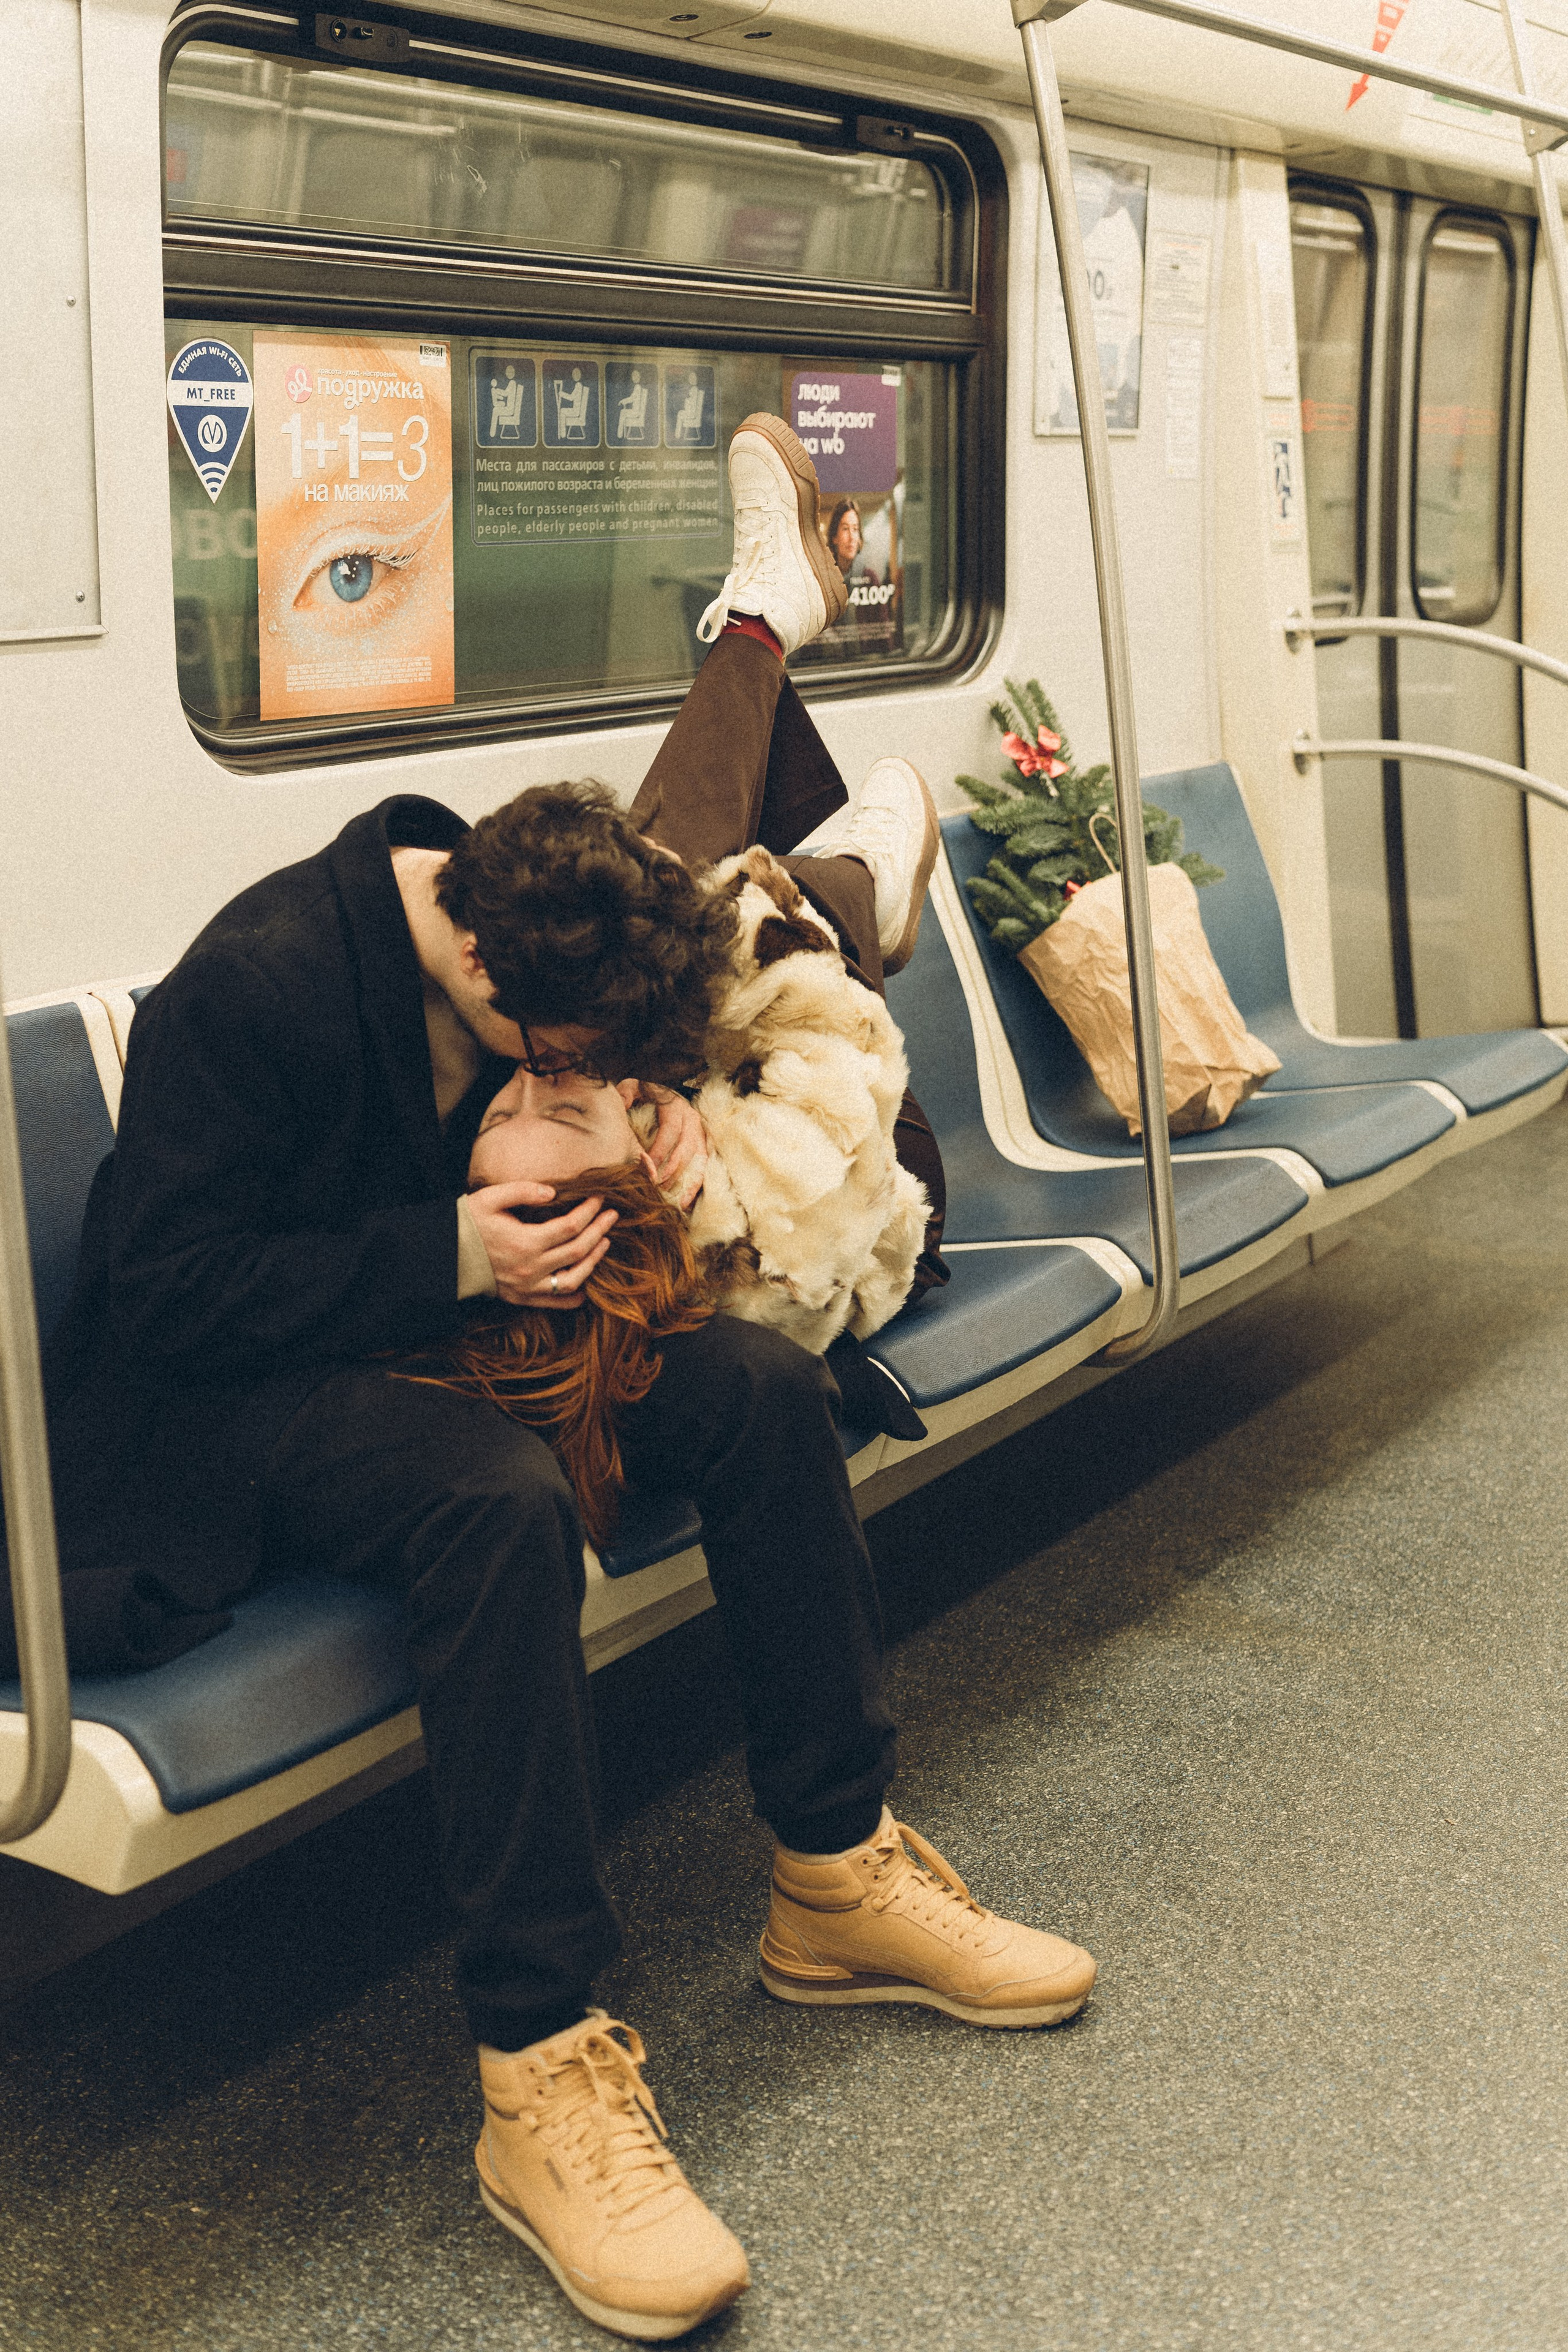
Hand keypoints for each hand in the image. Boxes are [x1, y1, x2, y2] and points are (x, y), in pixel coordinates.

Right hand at [465, 1181, 618, 1307]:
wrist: (446, 1255)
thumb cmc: (469, 1222)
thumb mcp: (491, 1198)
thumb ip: (523, 1191)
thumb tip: (552, 1192)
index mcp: (526, 1242)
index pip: (570, 1226)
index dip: (589, 1211)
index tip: (600, 1198)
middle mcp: (531, 1268)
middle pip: (578, 1250)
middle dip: (599, 1231)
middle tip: (612, 1216)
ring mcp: (528, 1286)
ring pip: (573, 1279)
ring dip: (594, 1261)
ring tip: (604, 1243)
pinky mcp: (523, 1298)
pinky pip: (556, 1302)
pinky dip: (575, 1296)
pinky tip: (587, 1285)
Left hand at [636, 1084, 707, 1208]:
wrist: (665, 1086)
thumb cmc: (646, 1091)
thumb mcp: (634, 1086)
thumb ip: (625, 1094)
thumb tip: (619, 1108)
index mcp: (676, 1106)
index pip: (670, 1131)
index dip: (660, 1151)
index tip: (647, 1168)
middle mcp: (692, 1119)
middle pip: (687, 1148)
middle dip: (673, 1170)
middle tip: (658, 1186)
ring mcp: (700, 1132)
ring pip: (700, 1160)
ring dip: (688, 1181)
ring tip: (677, 1201)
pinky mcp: (703, 1143)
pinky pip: (704, 1167)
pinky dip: (696, 1184)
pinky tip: (685, 1201)